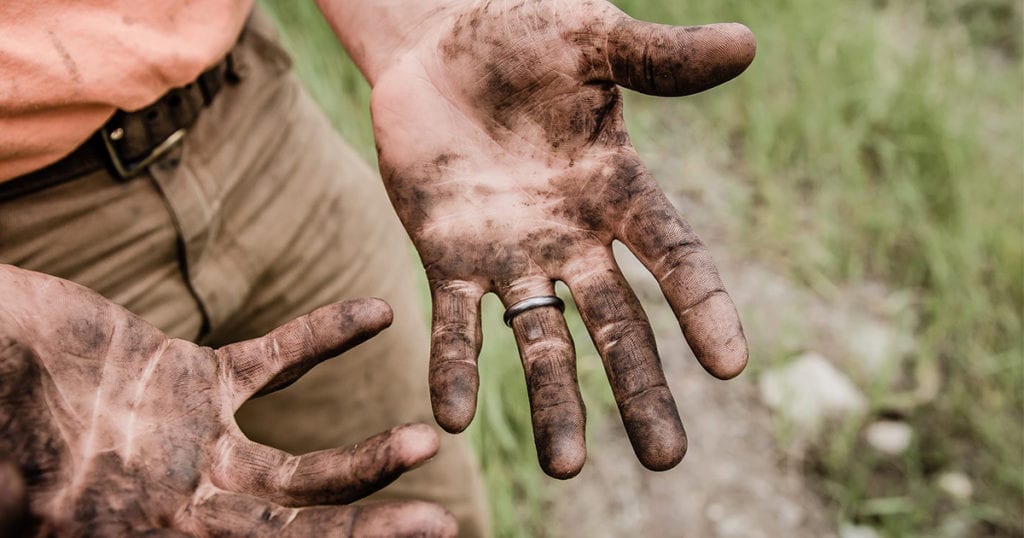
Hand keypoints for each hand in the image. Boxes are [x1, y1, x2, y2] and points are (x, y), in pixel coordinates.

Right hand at [0, 264, 455, 536]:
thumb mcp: (24, 502)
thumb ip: (86, 517)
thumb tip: (139, 527)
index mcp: (155, 536)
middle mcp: (188, 504)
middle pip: (297, 528)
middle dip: (366, 529)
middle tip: (441, 526)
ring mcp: (196, 444)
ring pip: (299, 464)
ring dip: (365, 456)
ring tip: (425, 441)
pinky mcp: (192, 379)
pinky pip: (274, 359)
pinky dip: (323, 336)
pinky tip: (375, 315)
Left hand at [368, 0, 753, 476]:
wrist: (434, 42)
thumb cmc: (521, 32)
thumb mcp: (592, 38)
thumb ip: (659, 57)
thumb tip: (746, 45)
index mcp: (617, 188)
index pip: (673, 254)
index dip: (703, 306)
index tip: (732, 364)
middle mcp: (572, 236)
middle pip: (617, 323)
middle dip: (639, 388)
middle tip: (666, 460)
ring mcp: (511, 253)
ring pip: (539, 340)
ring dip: (552, 402)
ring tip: (563, 468)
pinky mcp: (446, 256)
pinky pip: (453, 322)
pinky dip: (454, 368)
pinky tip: (452, 418)